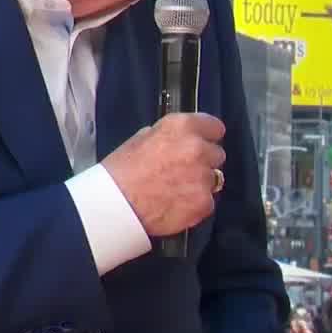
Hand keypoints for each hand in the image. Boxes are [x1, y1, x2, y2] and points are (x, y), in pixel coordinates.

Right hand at [103, 112, 226, 237]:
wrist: (114, 205)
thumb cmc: (121, 170)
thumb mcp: (142, 138)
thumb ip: (170, 135)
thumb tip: (182, 139)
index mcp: (182, 127)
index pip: (215, 127)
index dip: (208, 137)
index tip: (203, 144)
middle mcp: (198, 149)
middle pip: (217, 154)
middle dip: (204, 162)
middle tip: (183, 171)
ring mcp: (203, 177)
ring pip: (214, 179)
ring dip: (200, 184)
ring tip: (176, 191)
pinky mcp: (204, 203)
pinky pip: (208, 202)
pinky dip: (196, 205)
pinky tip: (177, 205)